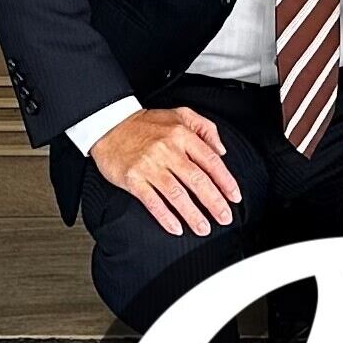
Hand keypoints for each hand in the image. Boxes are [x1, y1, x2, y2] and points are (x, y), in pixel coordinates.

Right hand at [90, 103, 245, 237]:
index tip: (234, 197)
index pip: (210, 161)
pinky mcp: (133, 179)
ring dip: (193, 214)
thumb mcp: (180, 114)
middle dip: (214, 202)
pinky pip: (152, 201)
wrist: (109, 125)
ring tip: (204, 228)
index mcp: (182, 135)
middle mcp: (167, 150)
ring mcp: (149, 166)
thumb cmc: (146, 123)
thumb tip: (222, 150)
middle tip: (224, 218)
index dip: (225, 181)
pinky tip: (176, 227)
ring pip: (177, 194)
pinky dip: (165, 217)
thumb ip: (205, 128)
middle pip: (197, 180)